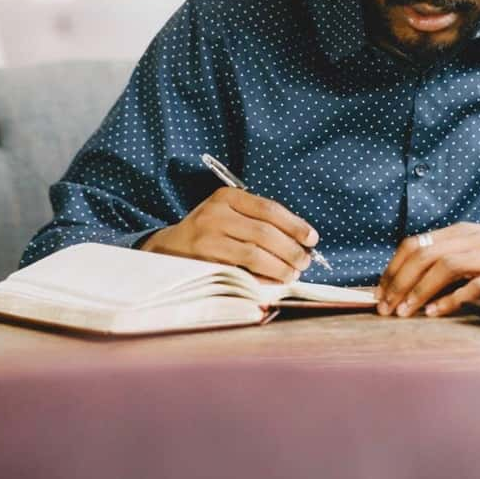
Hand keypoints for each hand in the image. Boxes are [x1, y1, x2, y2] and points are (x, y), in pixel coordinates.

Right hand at [139, 187, 318, 283]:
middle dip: (291, 250)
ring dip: (280, 267)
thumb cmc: (210, 231)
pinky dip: (262, 278)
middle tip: (305, 261)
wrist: (167, 248)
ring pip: (254, 254)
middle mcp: (215, 215)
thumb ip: (259, 221)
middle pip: (265, 233)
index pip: (269, 209)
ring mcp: (206, 239)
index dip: (295, 225)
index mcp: (227, 197)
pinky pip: (240, 272)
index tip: (312, 239)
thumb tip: (301, 240)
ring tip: (293, 273)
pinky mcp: (203, 263)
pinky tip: (273, 281)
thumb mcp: (230, 214)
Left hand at [375, 224, 479, 317]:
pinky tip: (435, 313)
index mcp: (463, 232)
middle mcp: (473, 240)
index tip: (380, 293)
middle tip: (384, 308)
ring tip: (403, 312)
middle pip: (423, 255)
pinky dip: (449, 301)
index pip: (415, 245)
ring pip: (443, 267)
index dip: (393, 269)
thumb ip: (451, 255)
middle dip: (398, 283)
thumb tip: (412, 277)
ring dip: (418, 291)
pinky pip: (471, 287)